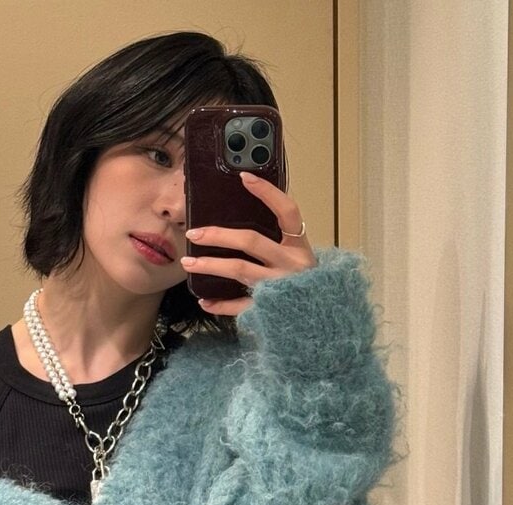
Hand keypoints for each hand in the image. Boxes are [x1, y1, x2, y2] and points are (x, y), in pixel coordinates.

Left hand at [180, 171, 317, 316]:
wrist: (324, 320)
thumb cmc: (308, 285)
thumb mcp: (300, 258)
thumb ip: (280, 242)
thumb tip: (244, 223)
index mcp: (300, 247)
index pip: (287, 212)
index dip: (268, 193)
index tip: (244, 177)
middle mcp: (290, 264)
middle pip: (251, 241)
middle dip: (218, 235)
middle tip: (194, 233)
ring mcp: (280, 287)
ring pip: (240, 270)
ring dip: (211, 265)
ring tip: (189, 263)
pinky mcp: (270, 309)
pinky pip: (240, 306)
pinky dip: (221, 304)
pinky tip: (205, 301)